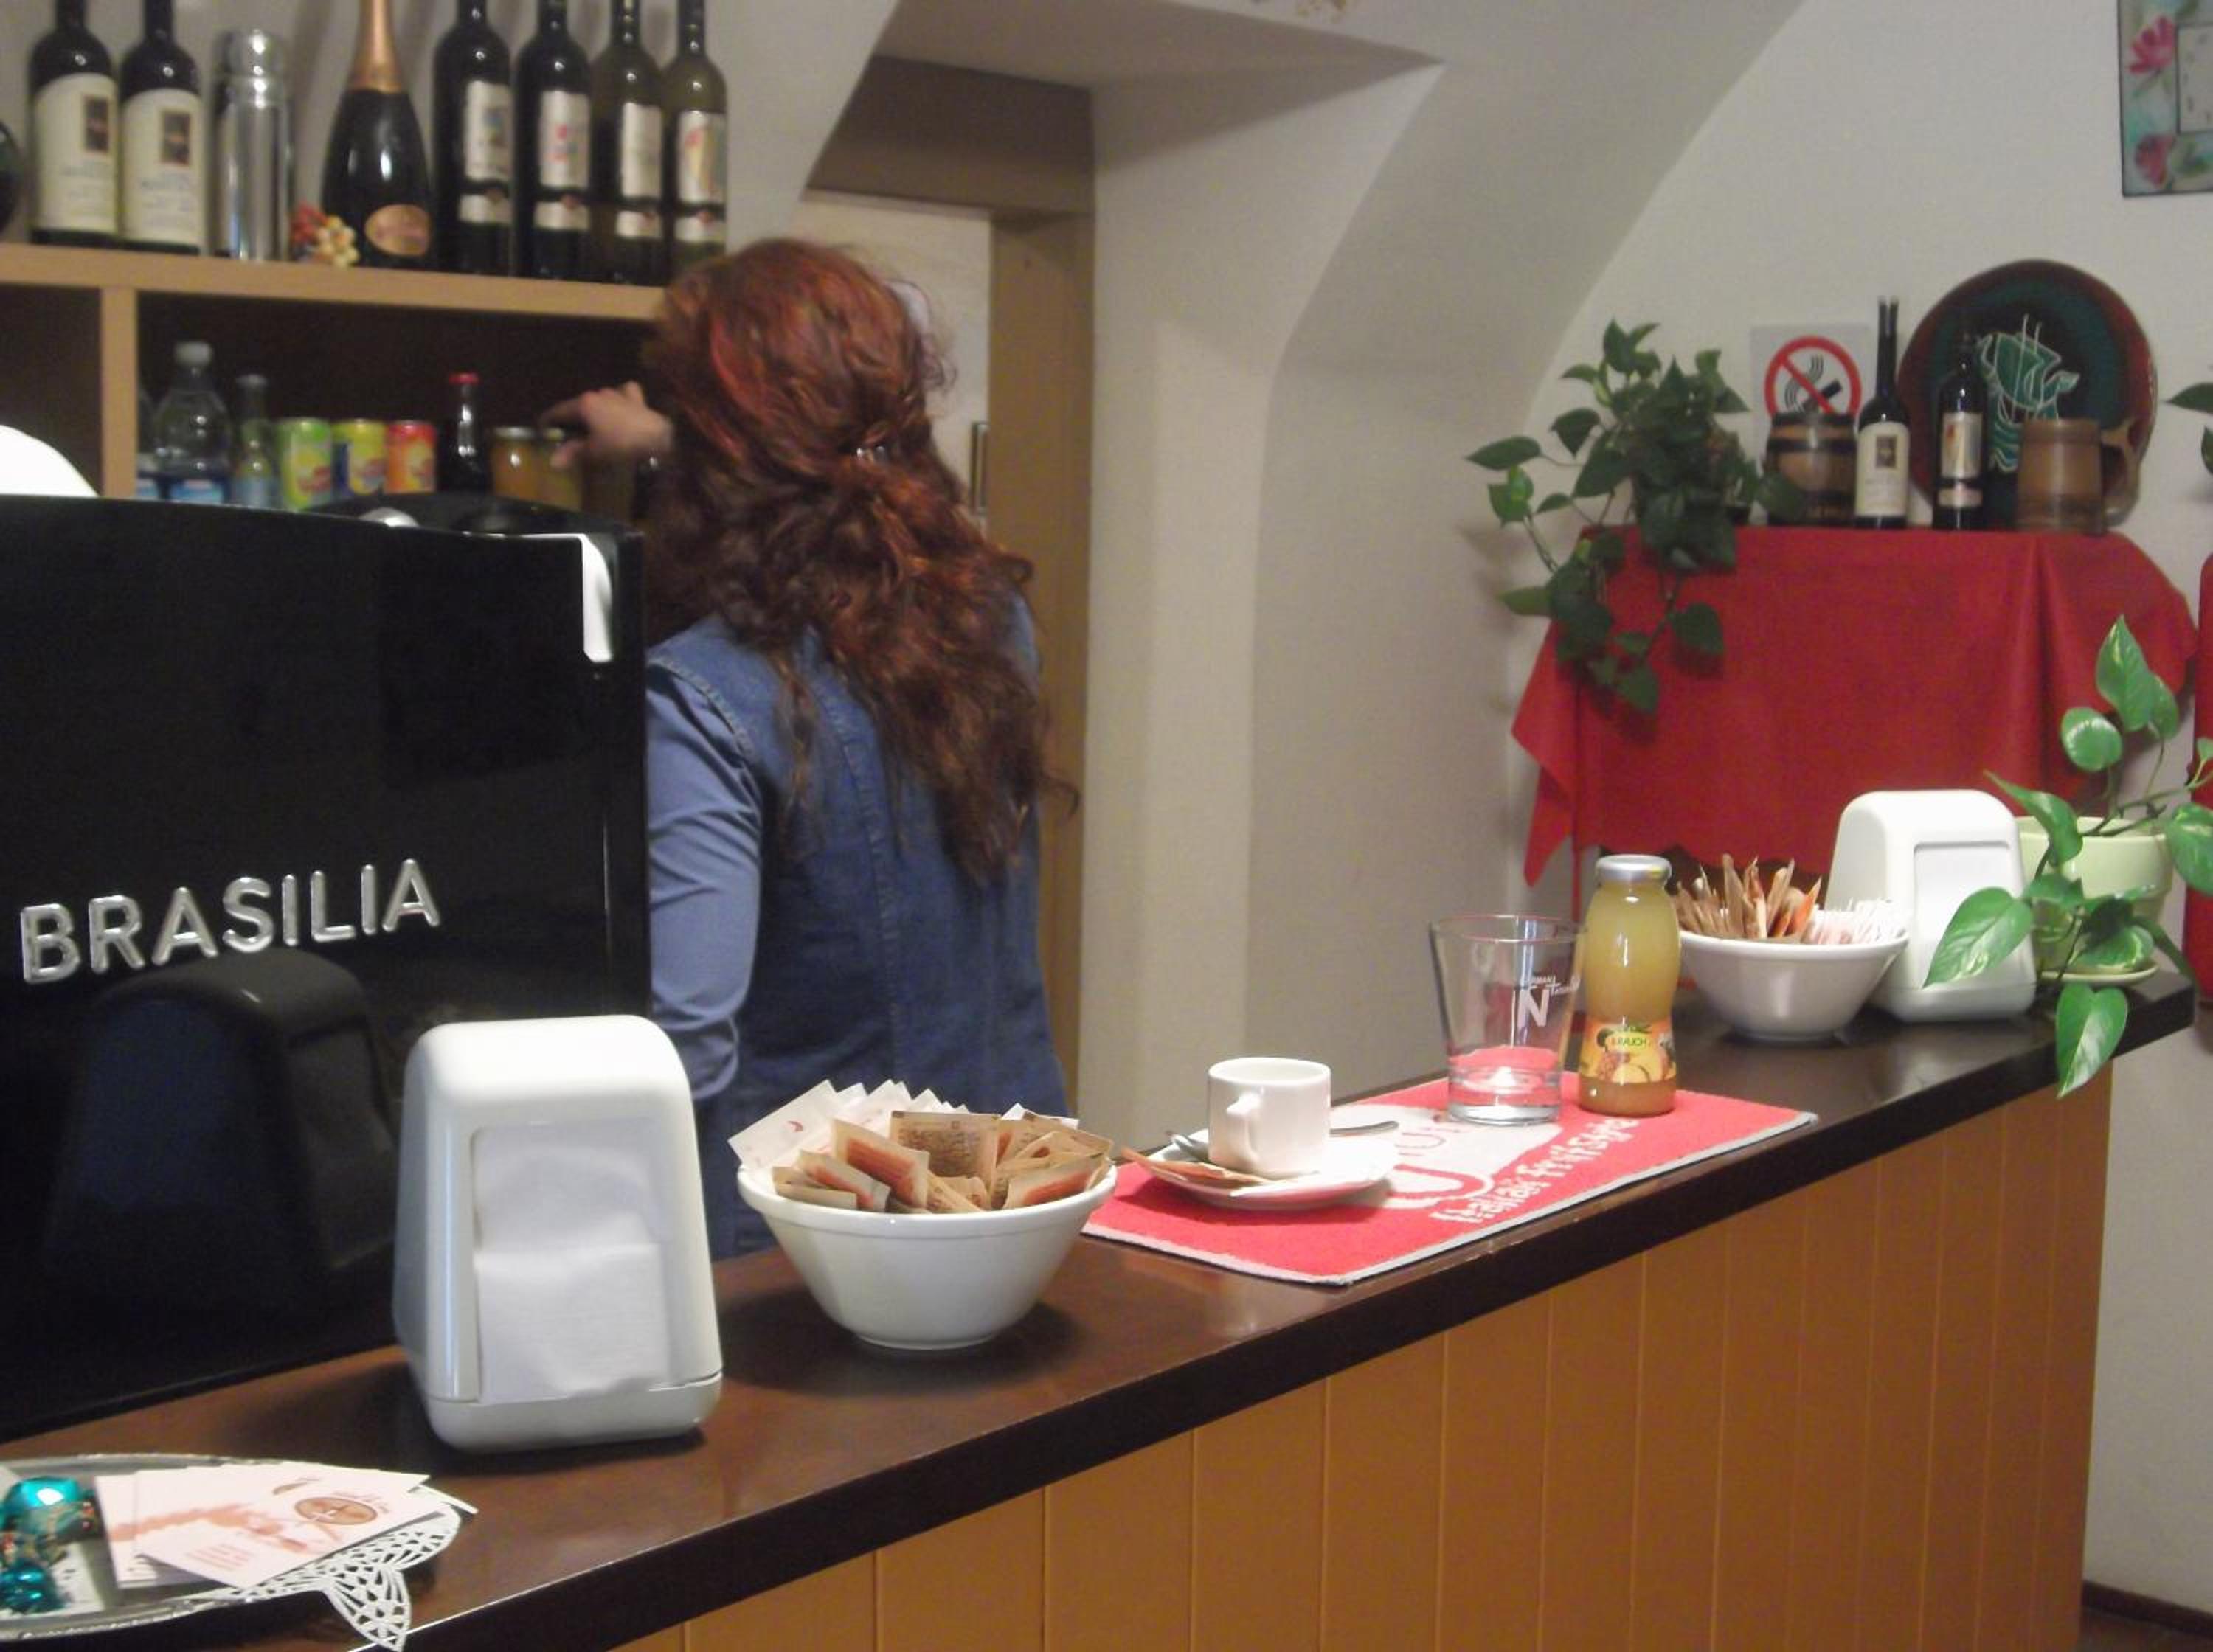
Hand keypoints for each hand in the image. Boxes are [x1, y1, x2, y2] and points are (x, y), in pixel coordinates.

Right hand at [541, 381, 673, 470]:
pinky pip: (624, 395)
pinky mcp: (638, 400)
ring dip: (595, 409)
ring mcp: (620, 394)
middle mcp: (599, 393)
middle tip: (569, 433)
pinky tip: (621, 407)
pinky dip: (620, 400)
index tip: (542, 429)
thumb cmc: (621, 446)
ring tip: (594, 425)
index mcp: (584, 404)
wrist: (659, 440)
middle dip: (573, 418)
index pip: (559, 411)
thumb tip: (553, 460)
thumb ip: (573, 453)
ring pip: (601, 398)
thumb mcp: (594, 453)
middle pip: (579, 404)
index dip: (548, 421)